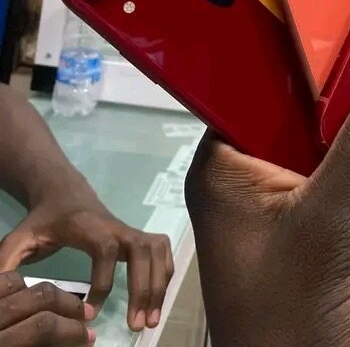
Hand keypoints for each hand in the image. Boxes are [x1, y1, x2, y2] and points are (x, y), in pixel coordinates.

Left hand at [0, 189, 172, 331]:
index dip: (103, 281)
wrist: (65, 194)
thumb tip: (2, 289)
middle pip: (141, 250)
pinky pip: (161, 251)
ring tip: (150, 319)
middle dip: (144, 287)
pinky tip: (157, 300)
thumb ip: (7, 262)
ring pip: (156, 251)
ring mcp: (129, 230)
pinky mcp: (137, 235)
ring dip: (158, 283)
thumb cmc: (43, 220)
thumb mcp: (19, 238)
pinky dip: (165, 273)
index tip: (90, 313)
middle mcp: (115, 226)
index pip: (105, 249)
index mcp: (87, 227)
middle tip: (138, 324)